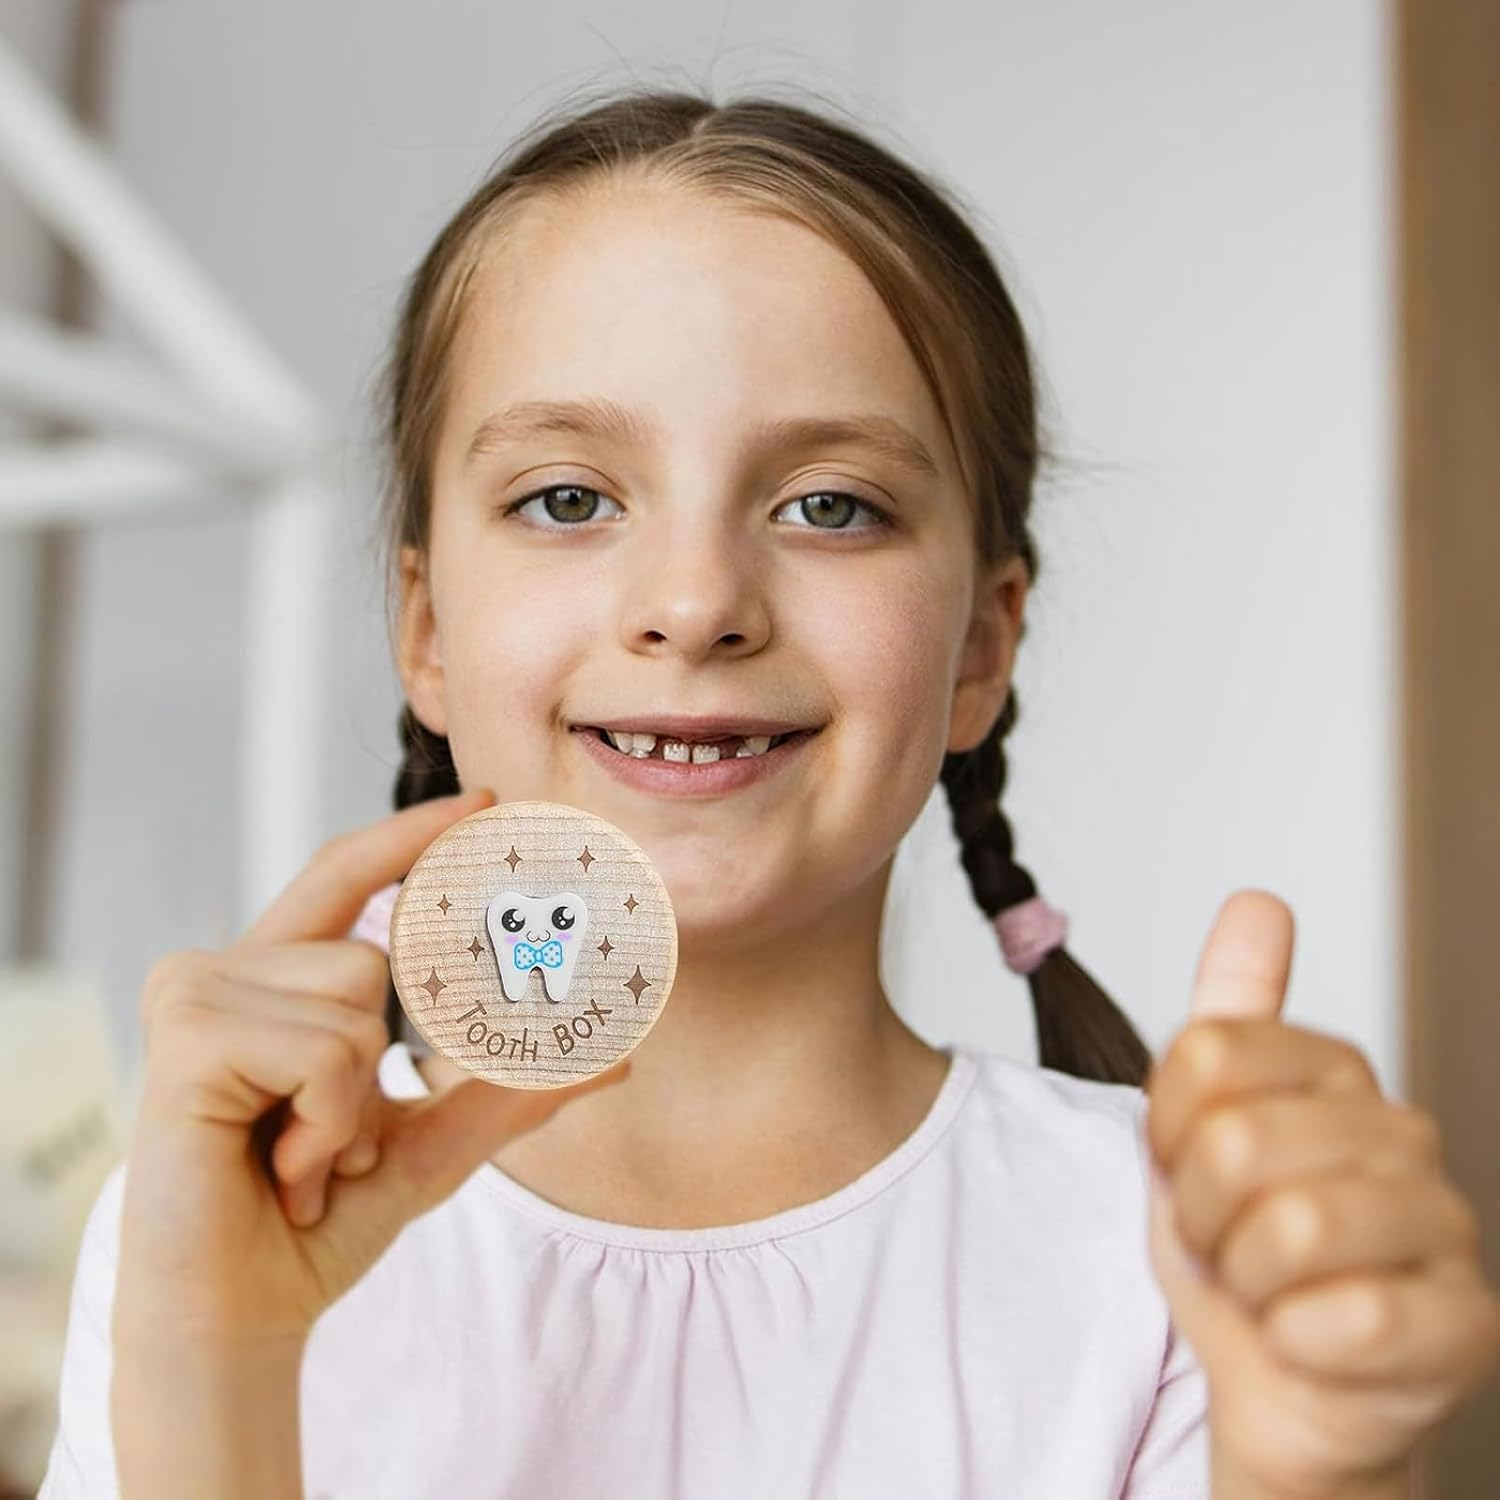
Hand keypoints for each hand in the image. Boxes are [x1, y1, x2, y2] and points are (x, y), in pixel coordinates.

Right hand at [115, 786, 630, 1351]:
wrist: (241, 1316)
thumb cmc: (318, 1223)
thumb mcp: (433, 1142)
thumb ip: (513, 1088)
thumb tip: (619, 1054)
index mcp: (270, 982)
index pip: (343, 877)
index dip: (409, 836)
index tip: (484, 801)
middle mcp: (220, 971)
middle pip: (376, 953)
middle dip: (377, 1065)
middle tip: (322, 1147)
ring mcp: (193, 993)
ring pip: (360, 998)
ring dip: (355, 1107)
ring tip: (299, 1160)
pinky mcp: (183, 1034)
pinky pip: (330, 1049)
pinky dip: (332, 1123)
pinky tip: (280, 1169)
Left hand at [1143, 890, 1499, 1497]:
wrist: (1279, 1381)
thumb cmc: (1237, 1249)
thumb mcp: (1196, 1122)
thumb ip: (1226, 1014)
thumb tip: (1258, 903)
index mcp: (1333, 1070)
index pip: (1203, 1052)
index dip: (1165, 1126)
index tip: (1182, 1162)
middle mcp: (1403, 1131)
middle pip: (1236, 1142)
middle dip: (1196, 1212)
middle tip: (1222, 1241)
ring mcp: (1444, 1226)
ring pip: (1289, 1228)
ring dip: (1242, 1280)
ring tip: (1264, 1287)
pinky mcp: (1463, 1324)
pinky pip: (1343, 1317)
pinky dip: (1291, 1338)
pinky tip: (1307, 1337)